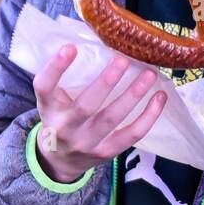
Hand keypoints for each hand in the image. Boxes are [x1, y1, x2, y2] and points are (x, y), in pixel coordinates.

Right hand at [32, 45, 167, 182]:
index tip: (70, 47)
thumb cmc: (60, 119)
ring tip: (149, 74)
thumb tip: (92, 42)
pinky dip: (148, 116)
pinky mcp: (106, 152)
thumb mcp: (52, 101)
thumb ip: (63, 79)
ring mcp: (86, 142)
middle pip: (85, 106)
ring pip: (112, 118)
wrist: (60, 162)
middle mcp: (64, 127)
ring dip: (133, 95)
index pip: (44, 87)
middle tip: (123, 60)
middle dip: (106, 82)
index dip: (56, 67)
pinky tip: (159, 97)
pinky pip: (131, 135)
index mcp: (48, 108)